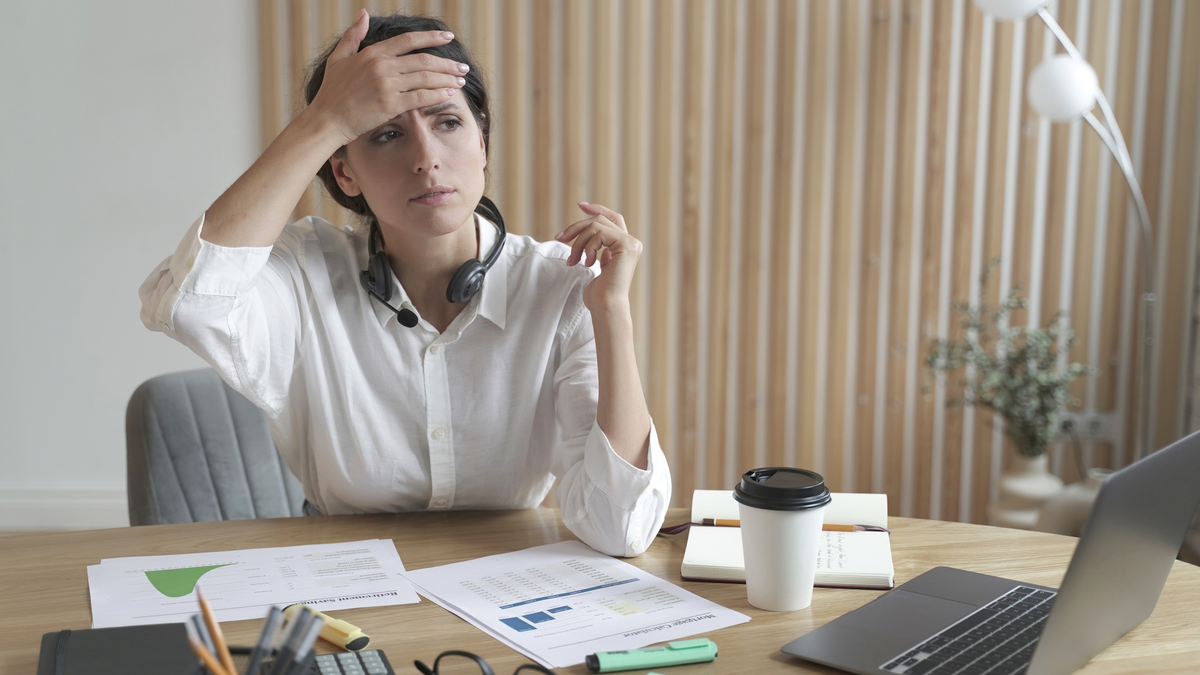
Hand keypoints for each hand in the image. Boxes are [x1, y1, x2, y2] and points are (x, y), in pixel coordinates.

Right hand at [306, 10, 468, 144]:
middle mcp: (382, 66)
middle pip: (424, 60)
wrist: (327, 119)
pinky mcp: (390, 104)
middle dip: (447, 63)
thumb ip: (353, 35)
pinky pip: (421, 97)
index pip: (408, 40)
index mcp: (373, 53)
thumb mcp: (339, 57)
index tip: (448, 38)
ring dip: (447, 79)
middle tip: (462, 67)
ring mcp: (387, 85)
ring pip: (426, 78)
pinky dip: (438, 95)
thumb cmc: (332, 91)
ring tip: (460, 80)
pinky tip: (449, 94)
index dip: (431, 37)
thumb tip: (363, 13)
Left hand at [556, 202, 642, 311]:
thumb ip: (594, 248)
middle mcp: (632, 242)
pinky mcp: (627, 245)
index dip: (597, 209)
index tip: (580, 205)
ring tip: (574, 260)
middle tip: (559, 238)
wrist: (606, 306)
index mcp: (625, 247)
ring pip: (596, 225)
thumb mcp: (593, 264)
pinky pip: (599, 233)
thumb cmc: (598, 294)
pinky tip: (587, 263)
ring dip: (578, 242)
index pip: (612, 219)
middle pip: (599, 220)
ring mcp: (631, 243)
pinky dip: (587, 247)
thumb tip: (583, 234)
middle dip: (576, 227)